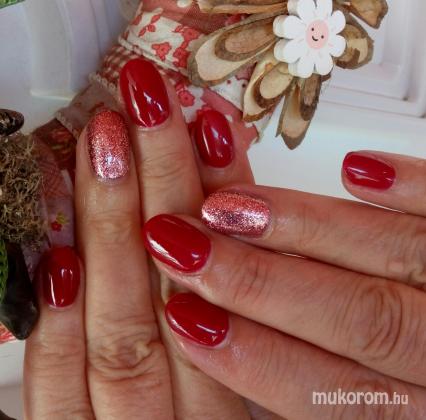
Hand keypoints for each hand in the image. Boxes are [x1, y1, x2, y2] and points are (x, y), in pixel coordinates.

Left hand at [23, 58, 263, 418]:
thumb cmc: (220, 416)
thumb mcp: (260, 380)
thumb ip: (248, 302)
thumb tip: (233, 211)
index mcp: (243, 396)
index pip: (238, 278)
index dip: (225, 196)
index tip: (210, 129)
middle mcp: (189, 417)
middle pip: (177, 287)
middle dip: (164, 186)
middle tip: (150, 112)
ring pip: (119, 328)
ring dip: (109, 228)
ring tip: (104, 148)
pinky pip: (58, 388)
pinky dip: (59, 318)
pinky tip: (59, 252)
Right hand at [143, 151, 425, 417]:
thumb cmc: (420, 386)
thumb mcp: (380, 412)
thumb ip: (323, 390)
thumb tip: (241, 349)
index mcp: (421, 419)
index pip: (331, 396)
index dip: (253, 359)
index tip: (187, 318)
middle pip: (360, 320)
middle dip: (260, 283)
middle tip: (187, 246)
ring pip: (400, 260)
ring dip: (310, 228)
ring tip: (236, 204)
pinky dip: (416, 188)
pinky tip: (358, 168)